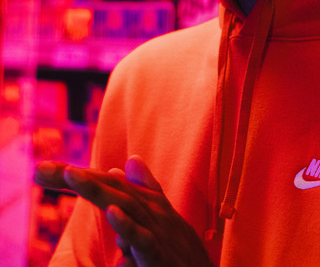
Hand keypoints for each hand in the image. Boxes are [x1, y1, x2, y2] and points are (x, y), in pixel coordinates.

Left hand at [34, 156, 213, 266]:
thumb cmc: (182, 250)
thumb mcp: (163, 217)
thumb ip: (146, 189)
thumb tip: (128, 161)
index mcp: (147, 202)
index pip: (108, 183)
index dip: (78, 175)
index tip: (43, 170)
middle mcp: (151, 210)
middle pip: (111, 188)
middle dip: (77, 177)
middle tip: (42, 169)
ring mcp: (157, 230)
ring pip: (125, 205)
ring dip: (98, 189)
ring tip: (71, 176)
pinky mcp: (160, 254)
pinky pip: (143, 239)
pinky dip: (128, 225)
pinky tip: (111, 212)